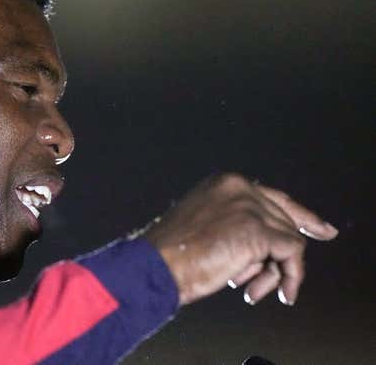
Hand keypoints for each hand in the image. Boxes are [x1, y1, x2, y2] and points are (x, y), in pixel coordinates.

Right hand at [143, 173, 337, 305]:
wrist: (155, 265)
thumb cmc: (172, 255)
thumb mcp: (205, 227)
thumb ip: (236, 224)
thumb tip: (270, 243)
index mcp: (223, 183)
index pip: (272, 197)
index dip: (298, 216)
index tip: (320, 229)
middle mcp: (238, 186)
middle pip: (284, 218)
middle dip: (285, 254)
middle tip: (287, 283)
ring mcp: (249, 205)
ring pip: (289, 237)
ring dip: (276, 270)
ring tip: (255, 290)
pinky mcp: (257, 228)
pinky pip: (292, 253)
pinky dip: (290, 275)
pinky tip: (279, 292)